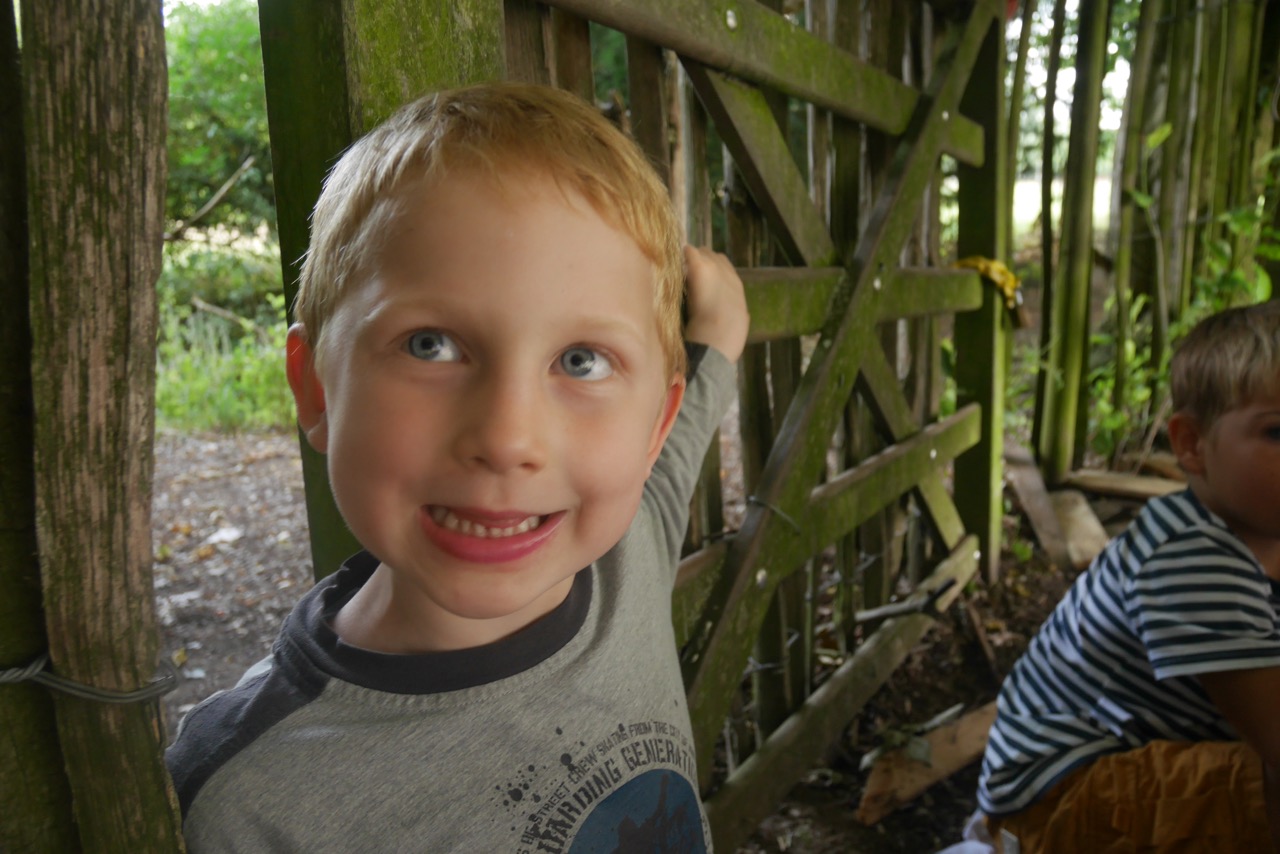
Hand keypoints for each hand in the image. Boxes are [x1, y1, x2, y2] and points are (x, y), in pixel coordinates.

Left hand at [682, 246, 748, 362]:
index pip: (726, 268)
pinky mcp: (700, 266)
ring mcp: (714, 267)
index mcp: (737, 287)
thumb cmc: (727, 337)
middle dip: (703, 262)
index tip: (702, 281)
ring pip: (703, 252)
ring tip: (681, 269)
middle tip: (689, 274)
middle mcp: (728, 273)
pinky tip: (674, 259)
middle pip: (714, 257)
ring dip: (693, 259)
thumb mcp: (739, 323)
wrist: (717, 336)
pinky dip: (683, 255)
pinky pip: (689, 251)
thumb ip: (738, 315)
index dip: (714, 272)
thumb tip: (741, 316)